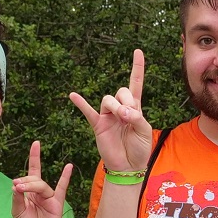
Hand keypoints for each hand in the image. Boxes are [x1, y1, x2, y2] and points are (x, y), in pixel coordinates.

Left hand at [11, 140, 75, 217]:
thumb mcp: (17, 212)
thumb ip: (17, 198)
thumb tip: (16, 184)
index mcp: (29, 194)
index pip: (30, 174)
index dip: (31, 163)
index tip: (29, 159)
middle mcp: (39, 194)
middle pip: (34, 179)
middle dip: (25, 181)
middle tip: (17, 186)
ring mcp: (49, 198)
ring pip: (42, 185)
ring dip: (32, 184)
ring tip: (22, 187)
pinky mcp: (57, 204)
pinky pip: (62, 189)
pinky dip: (65, 177)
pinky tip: (69, 167)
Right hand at [68, 49, 155, 175]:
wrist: (129, 167)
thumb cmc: (139, 149)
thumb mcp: (145, 131)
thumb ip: (136, 118)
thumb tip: (123, 112)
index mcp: (134, 108)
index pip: (135, 83)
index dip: (137, 68)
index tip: (137, 51)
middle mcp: (120, 109)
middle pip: (120, 91)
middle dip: (126, 101)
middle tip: (129, 117)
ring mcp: (108, 116)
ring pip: (107, 100)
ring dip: (116, 106)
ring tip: (121, 118)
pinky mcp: (98, 125)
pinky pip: (88, 112)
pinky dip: (81, 103)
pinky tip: (73, 95)